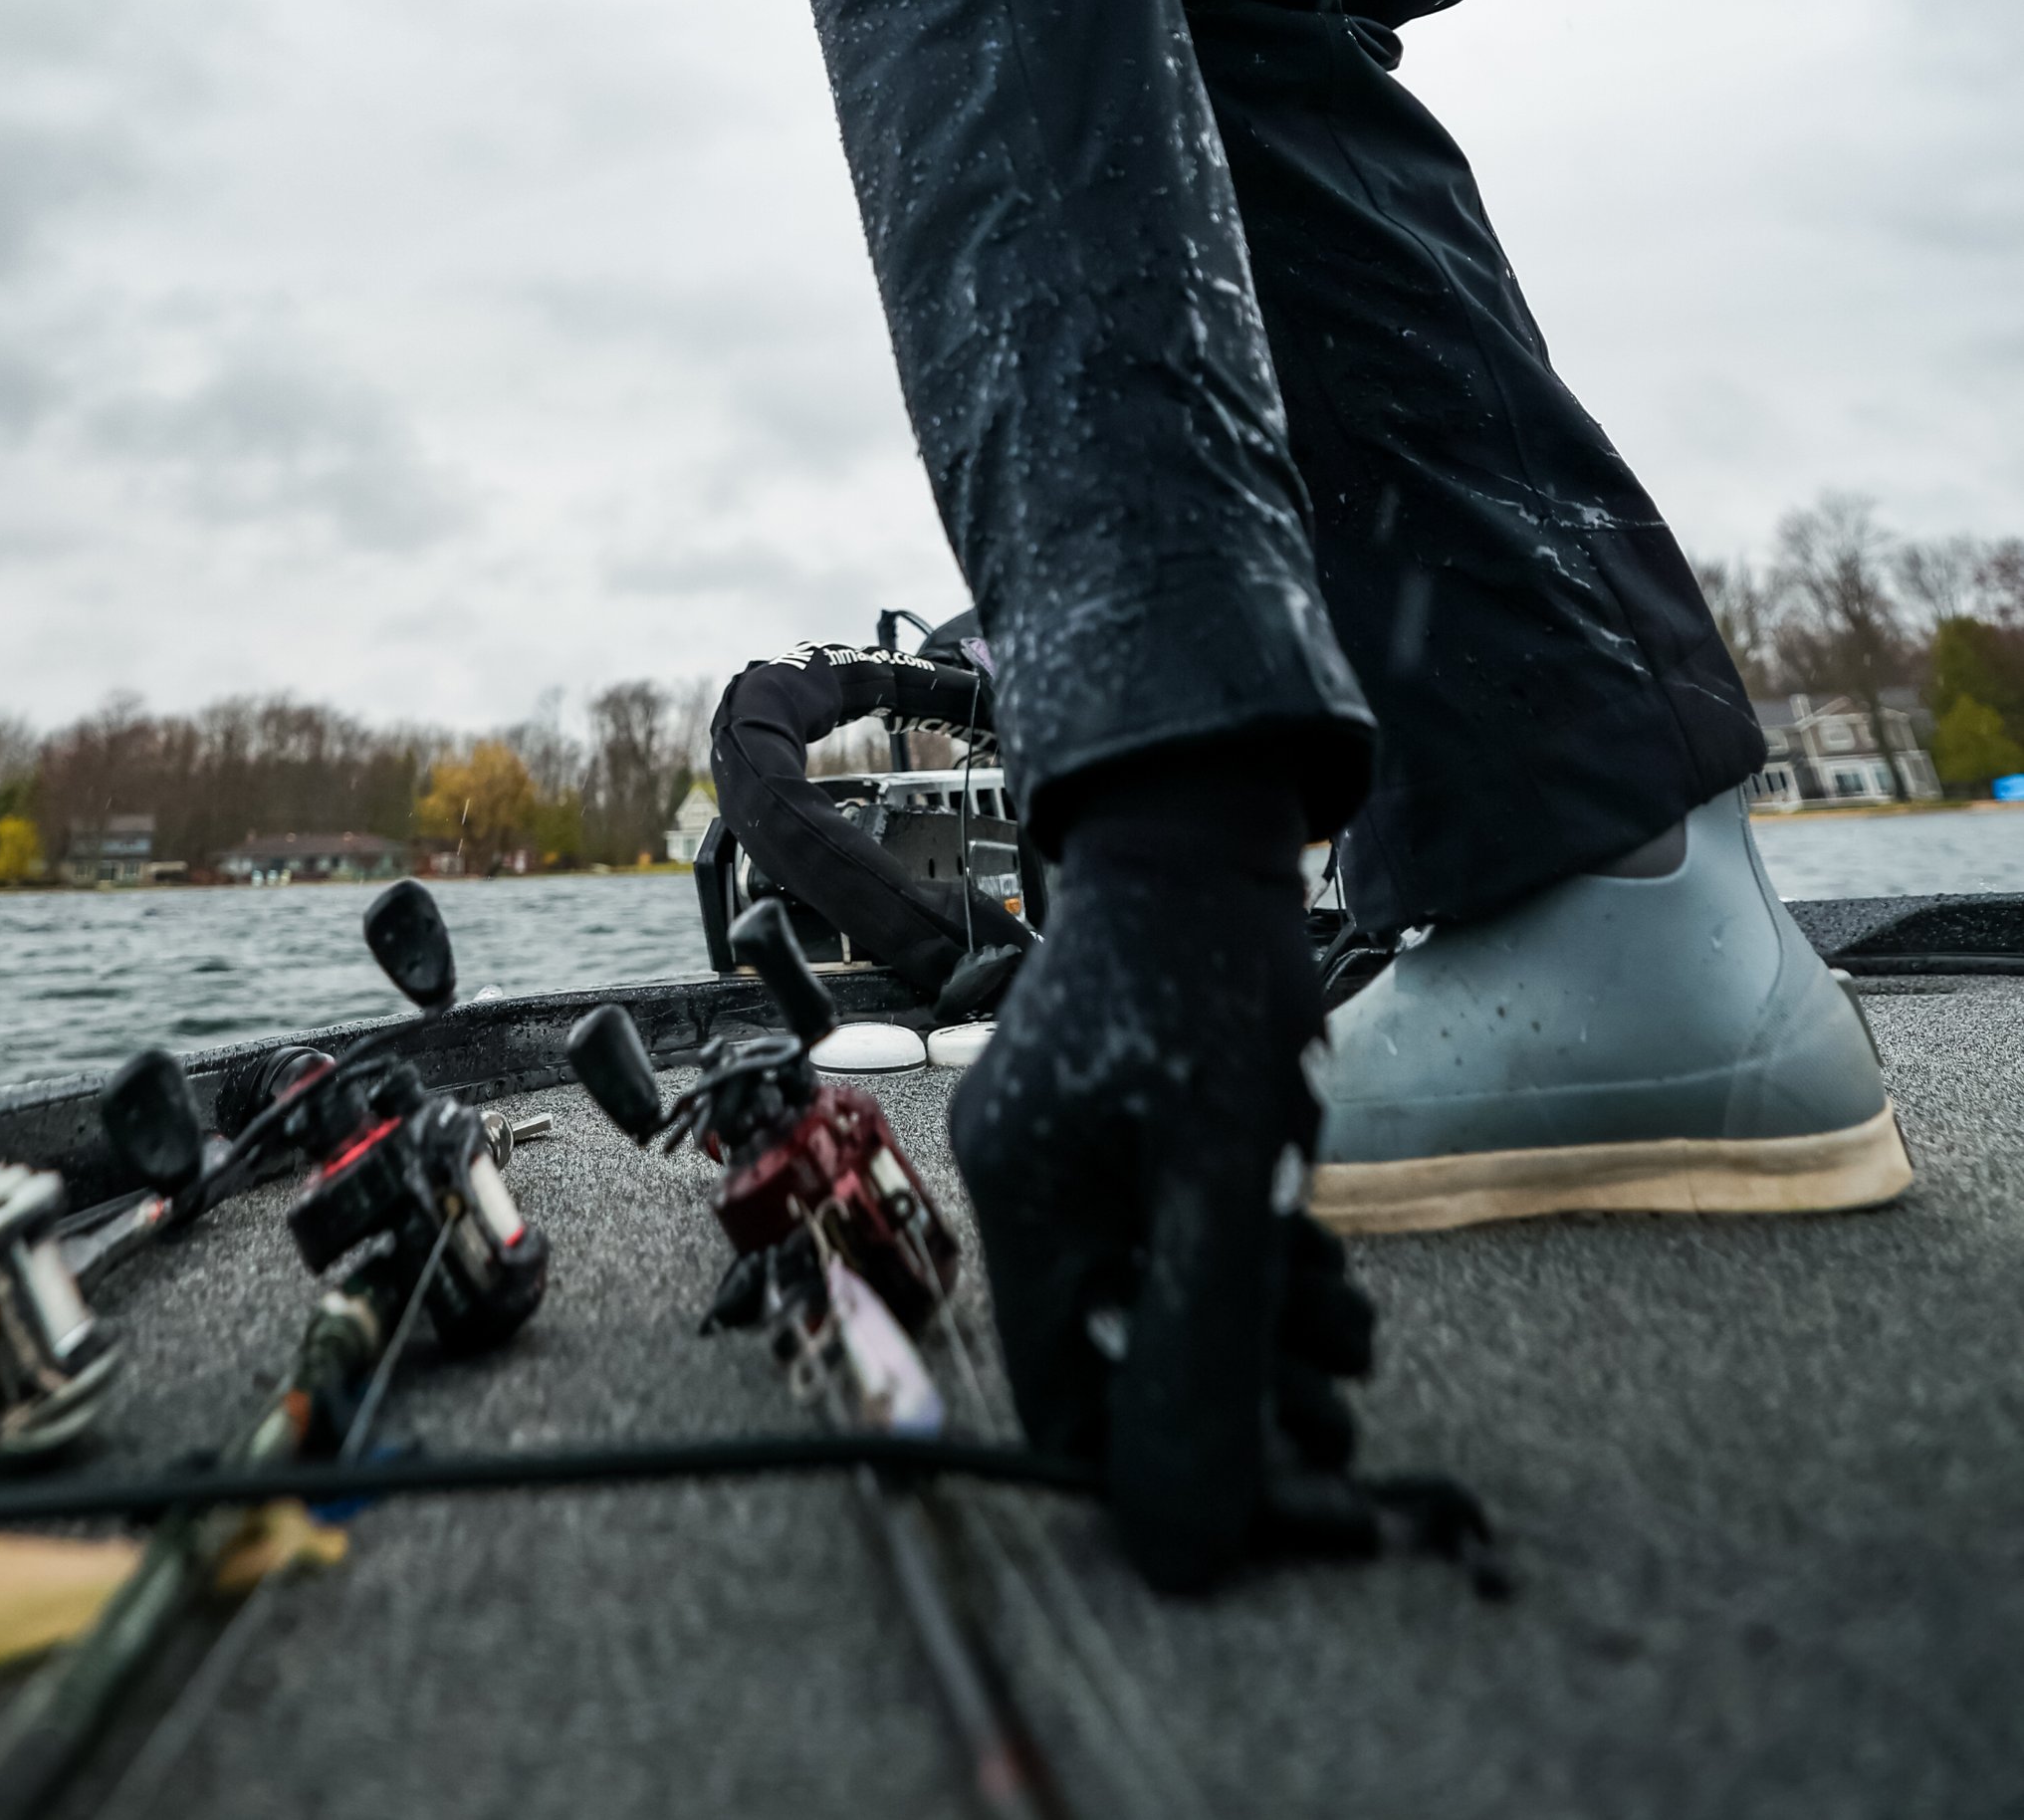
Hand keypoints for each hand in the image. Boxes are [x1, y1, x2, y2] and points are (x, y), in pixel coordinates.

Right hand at [946, 778, 1373, 1588]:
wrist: (1202, 823)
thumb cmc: (1208, 977)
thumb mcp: (1222, 1174)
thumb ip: (1199, 1354)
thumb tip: (1179, 1546)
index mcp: (1021, 1205)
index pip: (1071, 1406)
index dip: (1177, 1463)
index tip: (1294, 1483)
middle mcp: (1021, 1185)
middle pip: (1117, 1353)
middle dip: (1237, 1393)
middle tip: (1341, 1408)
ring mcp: (1062, 1150)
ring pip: (1154, 1295)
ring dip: (1256, 1329)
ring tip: (1346, 1326)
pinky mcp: (1110, 1123)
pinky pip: (1165, 1235)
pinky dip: (1239, 1264)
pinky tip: (1310, 1262)